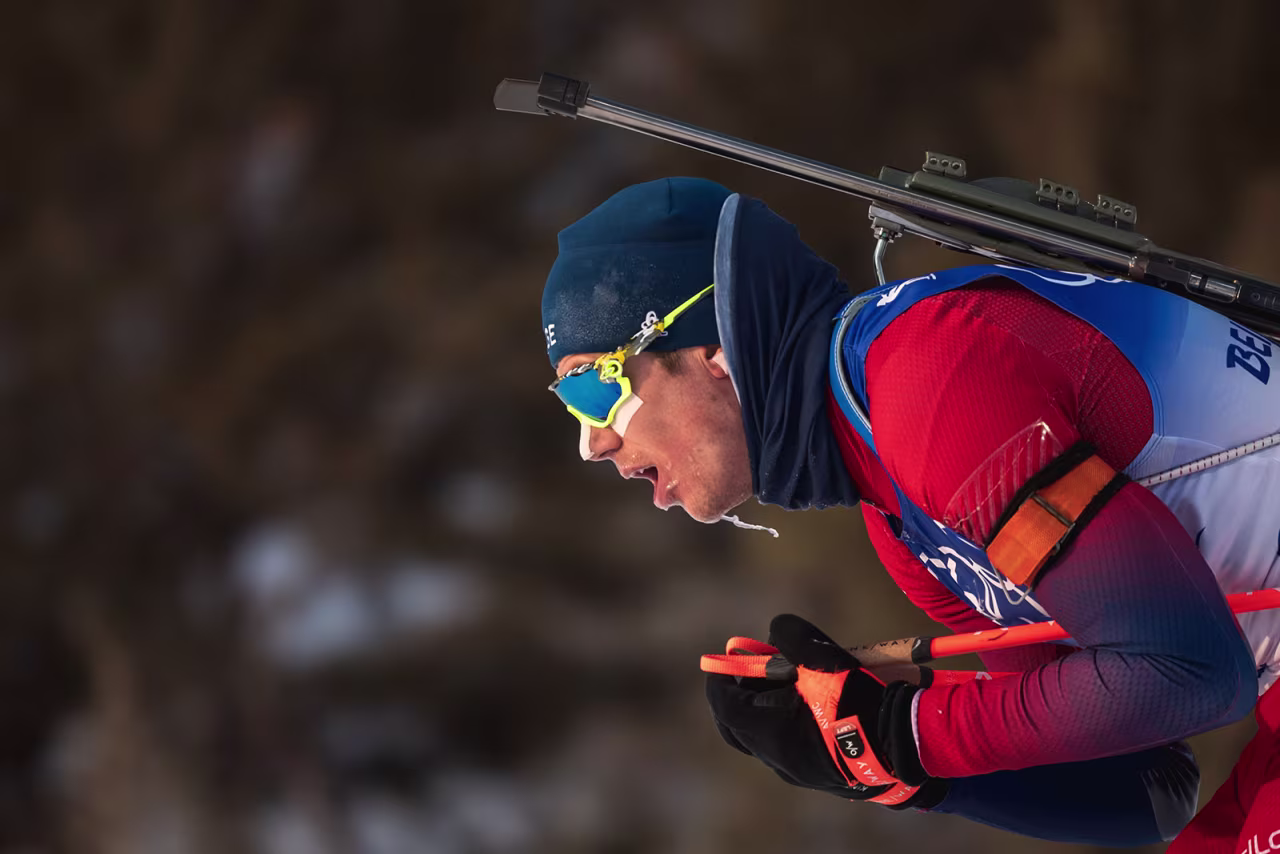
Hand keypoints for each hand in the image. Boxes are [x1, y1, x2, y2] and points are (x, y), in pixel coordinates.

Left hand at [705, 614, 944, 807]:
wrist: (908, 745)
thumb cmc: (861, 699)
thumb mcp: (822, 657)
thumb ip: (789, 636)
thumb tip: (775, 634)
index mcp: (769, 732)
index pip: (723, 705)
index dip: (720, 678)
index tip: (727, 658)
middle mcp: (777, 758)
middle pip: (738, 726)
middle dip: (739, 696)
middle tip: (755, 670)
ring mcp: (799, 772)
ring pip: (765, 738)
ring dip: (768, 708)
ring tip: (795, 681)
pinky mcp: (821, 775)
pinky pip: (791, 748)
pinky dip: (790, 723)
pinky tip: (816, 704)